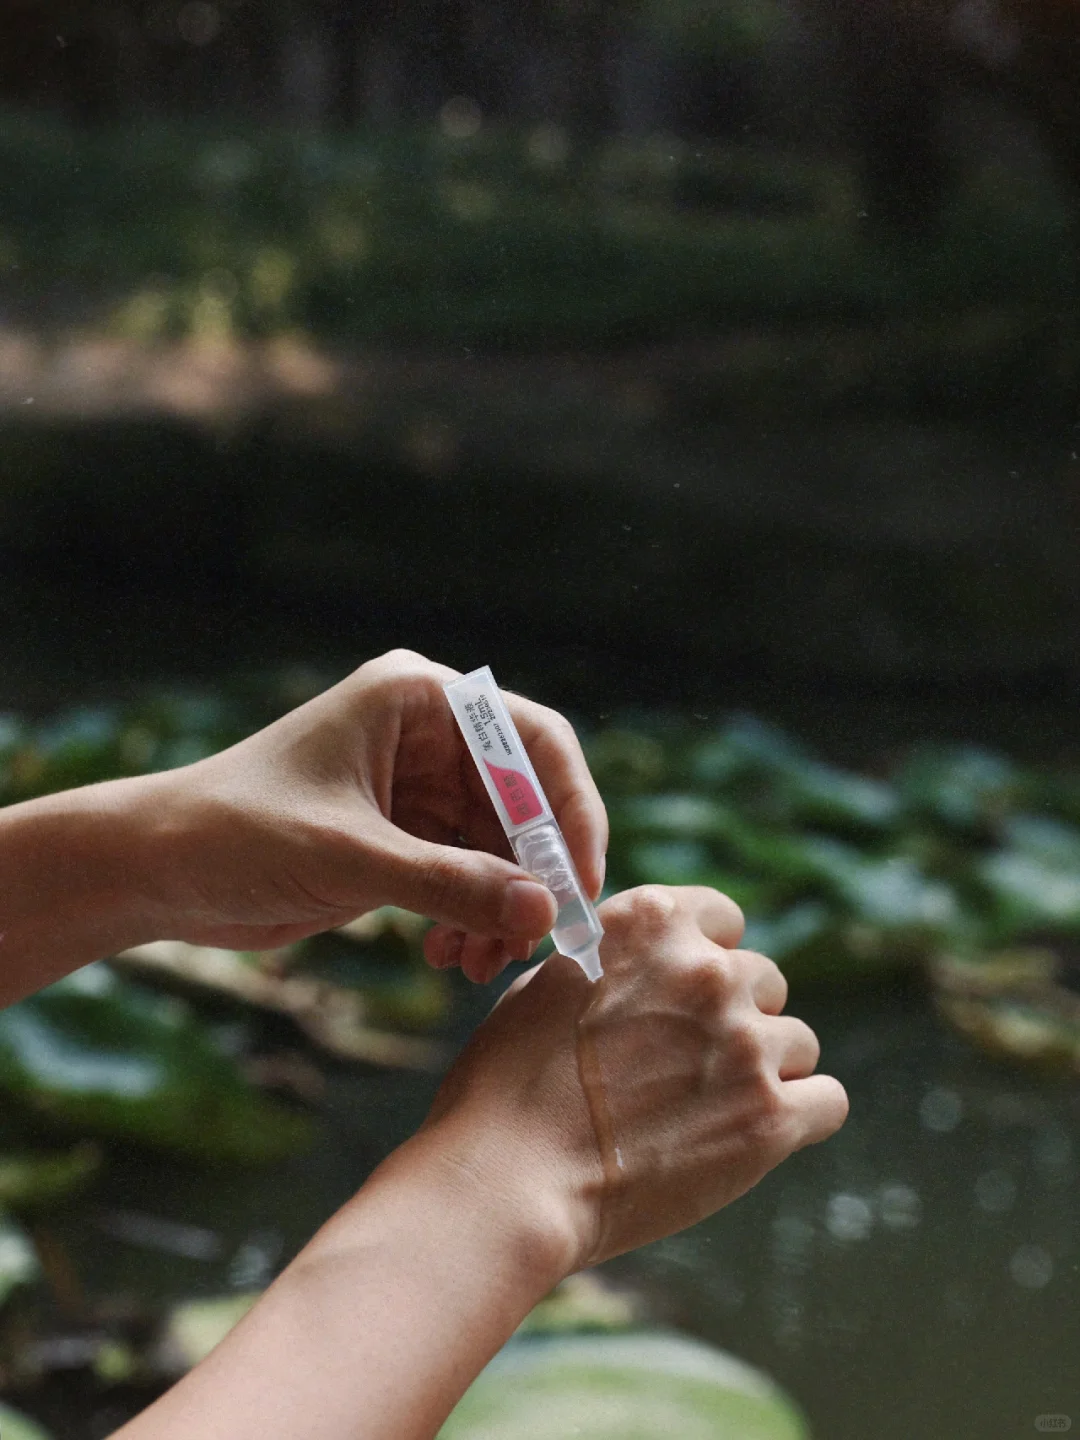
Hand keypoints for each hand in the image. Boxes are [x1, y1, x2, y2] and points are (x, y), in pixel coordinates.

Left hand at [140, 650, 606, 966]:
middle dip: (532, 876)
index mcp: (418, 700)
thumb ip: (451, 884)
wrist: (155, 870)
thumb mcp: (351, 858)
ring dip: (501, 910)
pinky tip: (446, 957)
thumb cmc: (237, 834)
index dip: (570, 810)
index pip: (533, 741)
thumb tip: (546, 914)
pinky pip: (465, 878)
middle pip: (524, 803)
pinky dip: (469, 918)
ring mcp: (416, 789)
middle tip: (533, 943)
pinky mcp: (400, 838)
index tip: (580, 883)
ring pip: (500, 849)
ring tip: (481, 963)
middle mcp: (427, 736)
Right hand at [421, 885, 847, 1271]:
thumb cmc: (510, 1085)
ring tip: (708, 1111)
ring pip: (797, 1041)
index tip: (686, 993)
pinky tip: (757, 1134)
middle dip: (732, 1018)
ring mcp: (745, 1043)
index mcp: (652, 923)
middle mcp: (707, 970)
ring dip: (763, 1069)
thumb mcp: (548, 985)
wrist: (511, 1179)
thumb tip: (651, 969)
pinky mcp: (770, 1117)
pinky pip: (827, 1100)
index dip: (706, 956)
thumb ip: (615, 962)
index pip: (722, 917)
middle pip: (763, 980)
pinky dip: (800, 1116)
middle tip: (686, 1067)